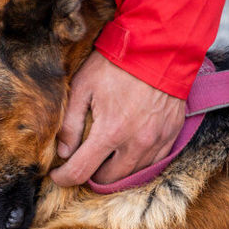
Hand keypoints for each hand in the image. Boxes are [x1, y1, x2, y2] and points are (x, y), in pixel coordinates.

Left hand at [50, 52, 185, 185]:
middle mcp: (136, 143)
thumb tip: (63, 151)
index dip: (64, 177)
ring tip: (102, 156)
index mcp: (110, 132)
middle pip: (107, 180)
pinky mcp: (171, 136)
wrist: (160, 47)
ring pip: (131, 175)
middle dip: (90, 174)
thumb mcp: (83, 86)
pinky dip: (136, 163)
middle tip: (81, 160)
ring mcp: (156, 141)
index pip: (81, 171)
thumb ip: (70, 123)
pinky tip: (125, 150)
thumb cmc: (117, 64)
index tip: (57, 174)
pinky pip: (152, 163)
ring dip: (114, 171)